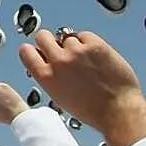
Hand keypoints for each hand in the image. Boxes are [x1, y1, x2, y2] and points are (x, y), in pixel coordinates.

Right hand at [18, 31, 145, 145]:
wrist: (118, 110)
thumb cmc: (93, 110)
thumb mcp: (60, 98)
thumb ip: (51, 77)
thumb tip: (48, 63)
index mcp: (46, 77)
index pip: (26, 51)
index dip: (33, 49)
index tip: (38, 49)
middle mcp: (59, 62)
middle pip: (42, 35)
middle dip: (50, 40)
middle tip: (61, 48)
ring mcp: (76, 51)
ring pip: (68, 38)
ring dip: (75, 46)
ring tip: (87, 62)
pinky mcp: (94, 45)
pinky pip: (85, 35)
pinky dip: (90, 43)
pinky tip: (97, 57)